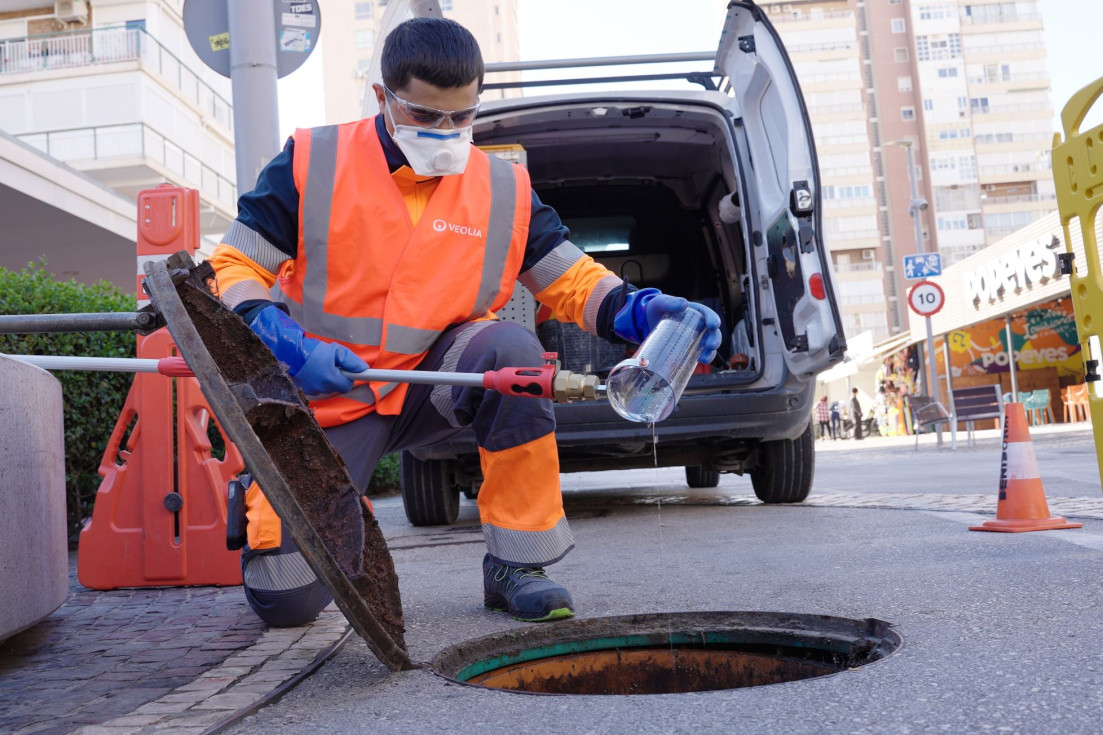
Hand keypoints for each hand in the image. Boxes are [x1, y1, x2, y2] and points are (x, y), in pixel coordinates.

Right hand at [248, 305, 368, 395]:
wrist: (288, 352)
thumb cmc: (313, 350)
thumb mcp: (335, 350)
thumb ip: (351, 360)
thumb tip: (364, 369)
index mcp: (331, 379)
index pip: (347, 386)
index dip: (349, 378)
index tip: (352, 373)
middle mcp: (322, 388)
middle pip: (337, 387)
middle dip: (337, 377)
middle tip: (332, 364)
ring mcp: (312, 391)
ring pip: (326, 387)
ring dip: (327, 379)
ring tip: (319, 365)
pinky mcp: (304, 391)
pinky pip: (317, 388)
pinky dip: (317, 381)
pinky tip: (312, 371)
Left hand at [613, 288, 722, 363]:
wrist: (645, 321)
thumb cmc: (655, 308)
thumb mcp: (660, 302)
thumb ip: (670, 302)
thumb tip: (684, 304)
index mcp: (695, 312)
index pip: (709, 315)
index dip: (713, 320)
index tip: (713, 326)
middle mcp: (698, 325)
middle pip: (712, 333)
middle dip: (715, 340)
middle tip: (710, 346)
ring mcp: (694, 337)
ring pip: (708, 345)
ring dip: (710, 353)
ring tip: (704, 359)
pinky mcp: (687, 348)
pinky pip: (698, 354)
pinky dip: (700, 359)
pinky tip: (697, 363)